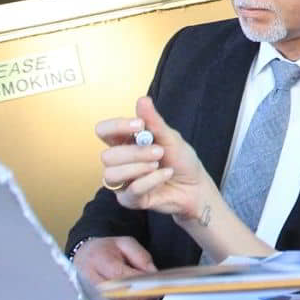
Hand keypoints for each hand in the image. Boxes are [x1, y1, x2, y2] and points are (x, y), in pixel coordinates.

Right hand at [69, 235, 157, 299]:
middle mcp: (90, 280)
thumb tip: (153, 275)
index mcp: (98, 260)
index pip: (120, 277)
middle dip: (141, 298)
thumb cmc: (105, 250)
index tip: (156, 286)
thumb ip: (141, 257)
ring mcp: (89, 296)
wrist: (84, 255)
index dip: (139, 284)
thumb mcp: (125, 243)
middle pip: (118, 296)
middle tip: (156, 295)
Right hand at [96, 97, 215, 230]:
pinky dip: (151, 181)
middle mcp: (119, 161)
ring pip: (111, 175)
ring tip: (158, 164)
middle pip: (106, 156)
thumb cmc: (181, 159)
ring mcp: (123, 182)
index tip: (139, 125)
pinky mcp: (130, 199)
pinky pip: (130, 191)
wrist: (195, 185)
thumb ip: (154, 122)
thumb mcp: (170, 137)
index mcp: (125, 142)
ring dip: (139, 168)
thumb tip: (142, 99)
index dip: (116, 127)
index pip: (104, 131)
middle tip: (159, 152)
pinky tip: (165, 175)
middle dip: (135, 153)